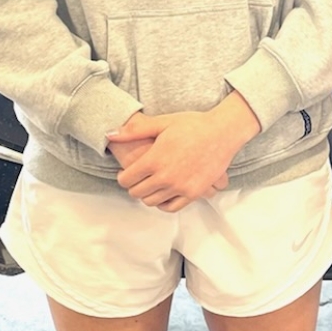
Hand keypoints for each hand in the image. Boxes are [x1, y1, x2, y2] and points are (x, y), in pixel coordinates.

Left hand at [107, 93, 259, 211]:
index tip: (125, 172)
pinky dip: (163, 203)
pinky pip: (171, 207)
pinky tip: (163, 193)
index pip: (126, 179)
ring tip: (150, 184)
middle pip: (137, 192)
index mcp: (155, 158)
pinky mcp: (194, 193)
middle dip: (133, 186)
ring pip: (152, 201)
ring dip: (147, 194)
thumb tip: (109, 134)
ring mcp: (181, 186)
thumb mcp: (162, 123)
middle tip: (136, 178)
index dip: (123, 177)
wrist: (222, 132)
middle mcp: (166, 176)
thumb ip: (134, 130)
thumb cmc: (192, 125)